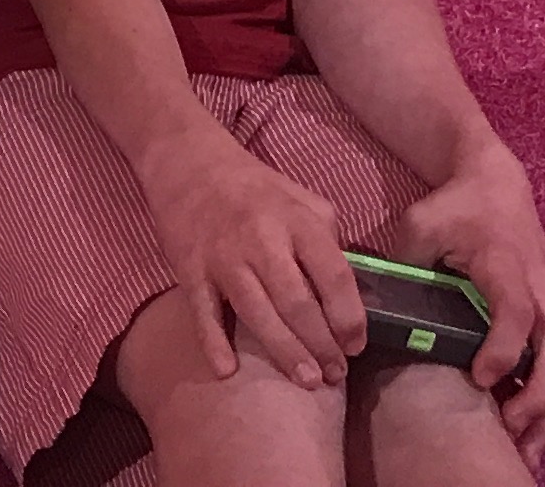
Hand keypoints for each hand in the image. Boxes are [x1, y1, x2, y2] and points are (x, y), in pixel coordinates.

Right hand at [134, 125, 364, 392]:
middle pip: (297, 303)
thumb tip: (349, 288)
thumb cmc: (254, 188)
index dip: (349, 316)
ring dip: (285, 352)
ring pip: (258, 313)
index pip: (333, 275)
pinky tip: (228, 371)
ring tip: (307, 382)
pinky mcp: (191, 270)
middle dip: (321, 345)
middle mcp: (262, 238)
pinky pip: (204, 313)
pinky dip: (214, 343)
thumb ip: (326, 238)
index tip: (356, 345)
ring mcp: (224, 257)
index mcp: (296, 220)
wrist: (188, 162)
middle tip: (334, 376)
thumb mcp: (301, 198)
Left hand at [394, 139, 544, 466]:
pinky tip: (529, 435)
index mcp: (506, 264)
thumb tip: (379, 310)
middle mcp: (538, 289)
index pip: (516, 310)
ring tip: (523, 451)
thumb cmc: (457, 205)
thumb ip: (405, 263)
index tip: (481, 377)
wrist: (497, 182)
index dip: (503, 346)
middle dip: (540, 395)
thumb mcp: (421, 222)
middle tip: (507, 428)